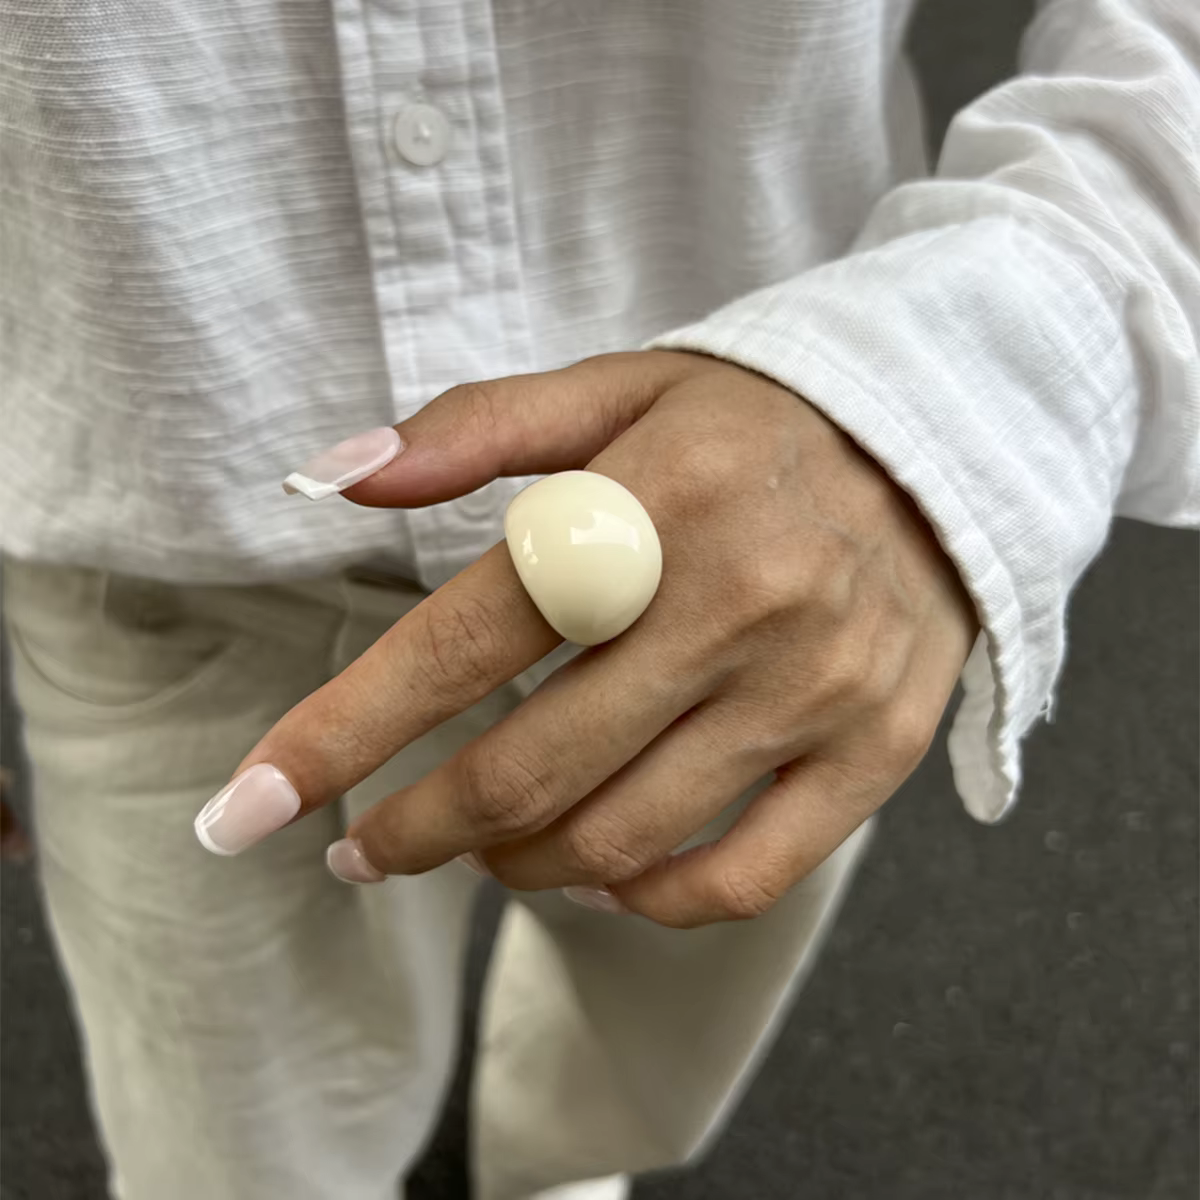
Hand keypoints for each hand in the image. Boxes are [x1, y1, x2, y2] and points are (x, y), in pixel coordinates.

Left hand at [220, 351, 976, 926]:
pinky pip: (746, 877)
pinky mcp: (874, 748)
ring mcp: (814, 688)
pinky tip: (602, 870)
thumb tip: (326, 474)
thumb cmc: (755, 420)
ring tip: (481, 845)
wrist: (943, 438)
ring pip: (623, 835)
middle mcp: (737, 602)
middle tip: (359, 848)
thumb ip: (474, 428)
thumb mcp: (621, 388)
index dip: (340, 734)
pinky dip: (648, 897)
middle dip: (410, 830)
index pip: (461, 640)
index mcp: (654, 502)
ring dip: (518, 862)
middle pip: (528, 768)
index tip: (244, 811)